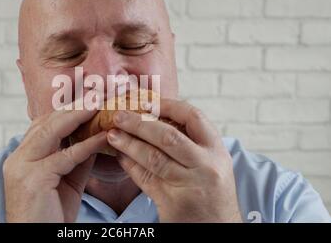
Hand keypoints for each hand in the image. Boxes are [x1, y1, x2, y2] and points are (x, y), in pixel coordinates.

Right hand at [3, 107, 107, 222]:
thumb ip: (76, 158)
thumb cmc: (50, 215)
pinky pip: (65, 156)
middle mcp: (17, 158)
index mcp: (22, 157)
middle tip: (97, 96)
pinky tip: (102, 137)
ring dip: (78, 117)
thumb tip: (95, 137)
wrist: (37, 240)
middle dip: (73, 107)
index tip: (90, 101)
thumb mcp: (66, 181)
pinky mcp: (33, 178)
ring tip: (99, 106)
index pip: (43, 125)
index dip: (67, 111)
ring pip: (51, 132)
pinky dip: (86, 145)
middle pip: (46, 123)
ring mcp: (22, 167)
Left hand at [107, 99, 241, 221]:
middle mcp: (206, 166)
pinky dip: (130, 167)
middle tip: (119, 115)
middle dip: (139, 123)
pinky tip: (119, 158)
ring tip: (112, 135)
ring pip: (154, 158)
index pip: (193, 117)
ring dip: (129, 144)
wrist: (219, 229)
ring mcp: (190, 186)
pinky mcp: (174, 203)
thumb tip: (152, 119)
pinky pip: (146, 180)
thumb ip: (190, 145)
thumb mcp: (211, 165)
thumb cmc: (212, 195)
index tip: (147, 100)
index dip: (168, 105)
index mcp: (217, 151)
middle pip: (168, 137)